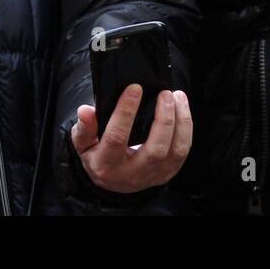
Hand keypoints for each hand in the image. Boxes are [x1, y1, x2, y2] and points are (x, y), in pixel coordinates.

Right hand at [71, 85, 191, 193]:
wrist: (113, 180)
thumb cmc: (98, 155)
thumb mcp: (83, 144)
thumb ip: (84, 127)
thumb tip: (85, 110)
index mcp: (107, 166)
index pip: (117, 138)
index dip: (125, 112)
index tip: (134, 88)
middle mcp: (132, 174)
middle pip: (155, 149)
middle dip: (163, 119)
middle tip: (164, 93)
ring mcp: (153, 175)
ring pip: (175, 151)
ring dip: (180, 121)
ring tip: (176, 96)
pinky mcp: (168, 172)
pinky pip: (183, 151)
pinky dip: (186, 127)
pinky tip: (181, 107)